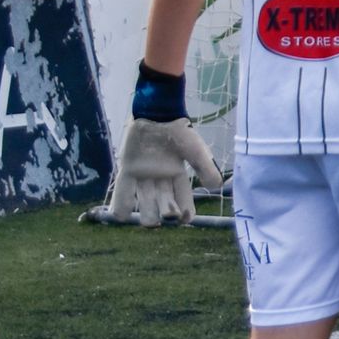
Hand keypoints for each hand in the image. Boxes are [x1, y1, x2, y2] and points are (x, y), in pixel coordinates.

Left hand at [108, 62, 224, 225]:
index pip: (183, 198)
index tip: (184, 220)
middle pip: (162, 203)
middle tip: (167, 215)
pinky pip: (123, 191)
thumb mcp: (197, 151)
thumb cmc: (179, 132)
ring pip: (144, 201)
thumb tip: (217, 188)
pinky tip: (120, 217)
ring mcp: (143, 175)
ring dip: (146, 214)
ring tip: (150, 223)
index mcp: (177, 174)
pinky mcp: (128, 169)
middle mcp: (160, 178)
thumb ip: (206, 168)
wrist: (158, 115)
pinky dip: (121, 204)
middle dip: (165, 212)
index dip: (185, 212)